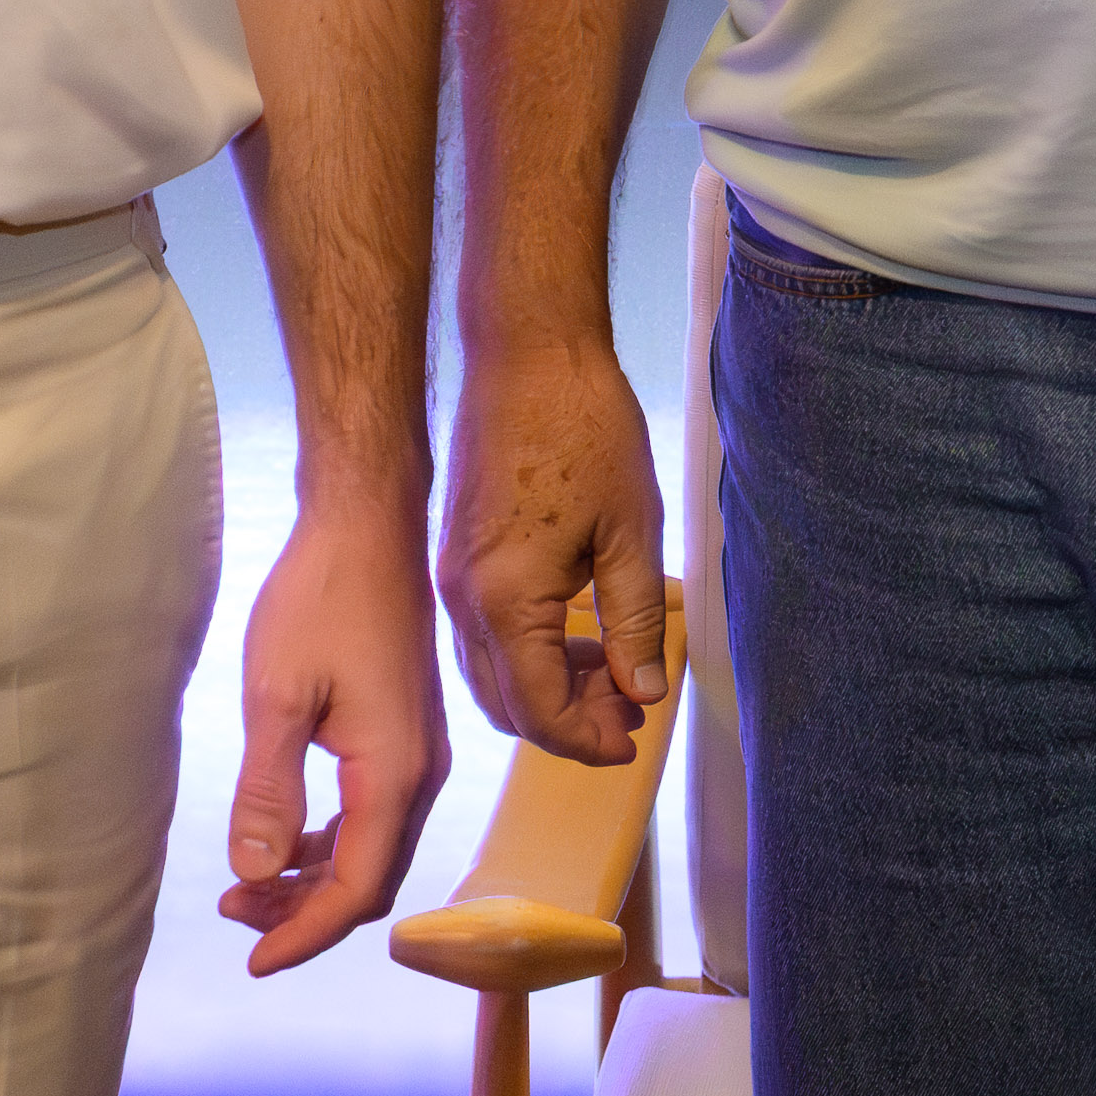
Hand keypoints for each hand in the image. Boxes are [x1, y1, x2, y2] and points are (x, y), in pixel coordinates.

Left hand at [223, 498, 451, 971]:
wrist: (368, 527)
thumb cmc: (321, 599)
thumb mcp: (276, 695)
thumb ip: (269, 790)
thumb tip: (255, 874)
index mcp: (394, 773)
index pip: (355, 889)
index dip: (304, 935)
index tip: (252, 962)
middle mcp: (420, 774)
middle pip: (371, 880)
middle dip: (305, 914)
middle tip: (233, 917)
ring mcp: (418, 754)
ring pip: (373, 850)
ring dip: (314, 880)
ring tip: (247, 886)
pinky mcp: (406, 735)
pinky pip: (373, 816)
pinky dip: (329, 842)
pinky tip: (285, 839)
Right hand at [441, 330, 673, 764]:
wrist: (527, 354)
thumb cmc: (585, 429)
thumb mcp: (631, 532)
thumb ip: (634, 622)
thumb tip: (642, 693)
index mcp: (505, 599)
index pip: (538, 709)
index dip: (587, 739)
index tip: (633, 741)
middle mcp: (464, 599)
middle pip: (507, 703)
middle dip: (569, 722)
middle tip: (631, 715)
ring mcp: (453, 577)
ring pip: (492, 672)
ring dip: (549, 689)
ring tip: (615, 675)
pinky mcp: (457, 556)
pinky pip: (485, 634)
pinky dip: (529, 653)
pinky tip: (579, 634)